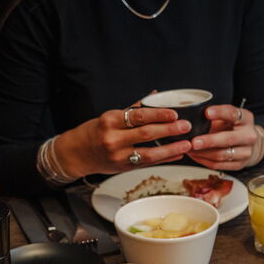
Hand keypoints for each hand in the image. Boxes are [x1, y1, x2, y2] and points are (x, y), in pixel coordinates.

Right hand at [53, 99, 192, 176]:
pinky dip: (164, 158)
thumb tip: (156, 95)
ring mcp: (118, 156)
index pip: (138, 116)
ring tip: (187, 144)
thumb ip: (134, 108)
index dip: (158, 115)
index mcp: (110, 121)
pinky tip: (177, 154)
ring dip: (171, 149)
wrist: (77, 154)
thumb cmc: (94, 132)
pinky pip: (148, 163)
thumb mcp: (110, 116)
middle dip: (169, 130)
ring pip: (149, 153)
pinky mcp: (124, 168)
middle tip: (186, 126)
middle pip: (146, 134)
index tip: (174, 114)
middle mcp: (113, 139)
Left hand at [188, 104, 263, 169]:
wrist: (250, 144)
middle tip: (194, 142)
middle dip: (209, 141)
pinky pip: (218, 165)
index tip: (207, 112)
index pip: (233, 114)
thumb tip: (193, 119)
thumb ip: (215, 117)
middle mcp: (249, 136)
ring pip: (221, 155)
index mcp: (246, 119)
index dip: (220, 113)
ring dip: (203, 153)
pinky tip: (195, 155)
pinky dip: (204, 160)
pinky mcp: (239, 165)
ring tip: (190, 149)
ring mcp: (245, 152)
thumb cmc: (234, 128)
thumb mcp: (229, 117)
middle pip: (227, 139)